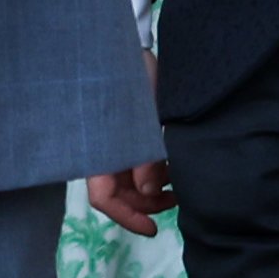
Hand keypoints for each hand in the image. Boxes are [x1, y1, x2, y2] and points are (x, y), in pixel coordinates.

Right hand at [87, 49, 169, 233]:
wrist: (129, 48)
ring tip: (178, 183)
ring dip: (153, 190)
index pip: (104, 198)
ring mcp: (116, 145)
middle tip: (177, 200)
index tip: (153, 229)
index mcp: (99, 150)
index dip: (127, 217)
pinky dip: (154, 173)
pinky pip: (137, 165)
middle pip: (120, 196)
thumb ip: (144, 155)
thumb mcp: (142, 117)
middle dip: (146, 205)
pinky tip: (171, 167)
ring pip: (130, 183)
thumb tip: (149, 190)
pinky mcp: (128, 136)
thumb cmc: (132, 79)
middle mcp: (104, 153)